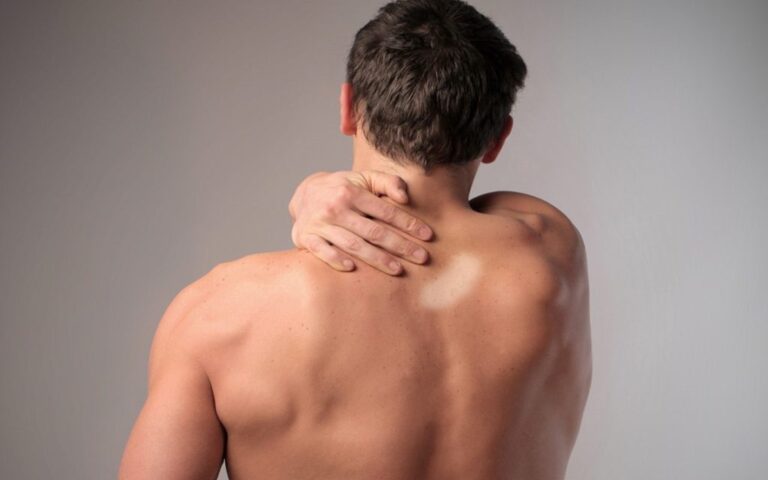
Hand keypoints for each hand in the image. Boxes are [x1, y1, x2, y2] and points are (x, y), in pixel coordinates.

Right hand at [288, 170, 432, 274]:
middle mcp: (335, 208)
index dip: (408, 223)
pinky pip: (322, 251)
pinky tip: (353, 268)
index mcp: (351, 192)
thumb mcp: (364, 178)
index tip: (427, 236)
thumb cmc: (343, 188)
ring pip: (353, 244)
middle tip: (421, 257)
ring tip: (397, 269)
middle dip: (400, 246)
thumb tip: (405, 198)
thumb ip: (388, 182)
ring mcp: (320, 224)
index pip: (385, 211)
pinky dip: (336, 259)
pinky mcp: (306, 237)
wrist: (304, 194)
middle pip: (373, 231)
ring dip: (376, 258)